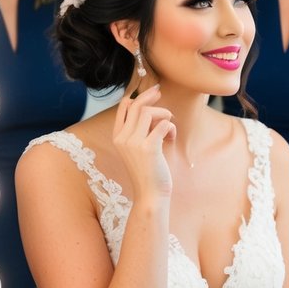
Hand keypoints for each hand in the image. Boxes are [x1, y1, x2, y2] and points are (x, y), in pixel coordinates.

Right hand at [112, 86, 175, 201]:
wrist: (150, 195)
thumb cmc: (147, 171)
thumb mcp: (138, 148)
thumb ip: (140, 130)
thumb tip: (151, 108)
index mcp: (118, 137)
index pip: (123, 107)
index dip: (137, 96)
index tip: (151, 93)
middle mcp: (123, 138)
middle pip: (137, 105)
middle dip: (150, 96)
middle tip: (160, 92)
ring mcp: (134, 143)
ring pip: (149, 112)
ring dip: (164, 114)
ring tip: (169, 125)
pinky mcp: (148, 148)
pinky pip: (163, 125)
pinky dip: (170, 128)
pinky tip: (171, 138)